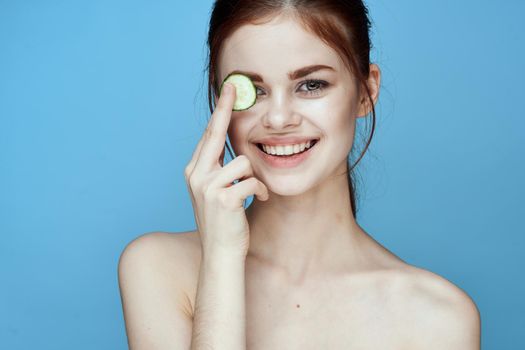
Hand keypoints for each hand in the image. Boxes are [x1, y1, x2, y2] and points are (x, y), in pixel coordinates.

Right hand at [184, 82, 268, 257]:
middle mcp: (196, 174)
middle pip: (216, 133)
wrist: (221, 253)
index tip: (228, 89)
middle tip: (235, 87)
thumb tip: (232, 144)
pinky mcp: (223, 198)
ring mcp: (207, 186)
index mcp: (194, 170)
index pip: (208, 134)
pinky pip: (252, 181)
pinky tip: (256, 201)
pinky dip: (259, 191)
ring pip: (243, 162)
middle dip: (227, 109)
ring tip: (250, 193)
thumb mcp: (216, 190)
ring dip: (253, 177)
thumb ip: (219, 167)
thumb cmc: (224, 221)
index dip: (219, 110)